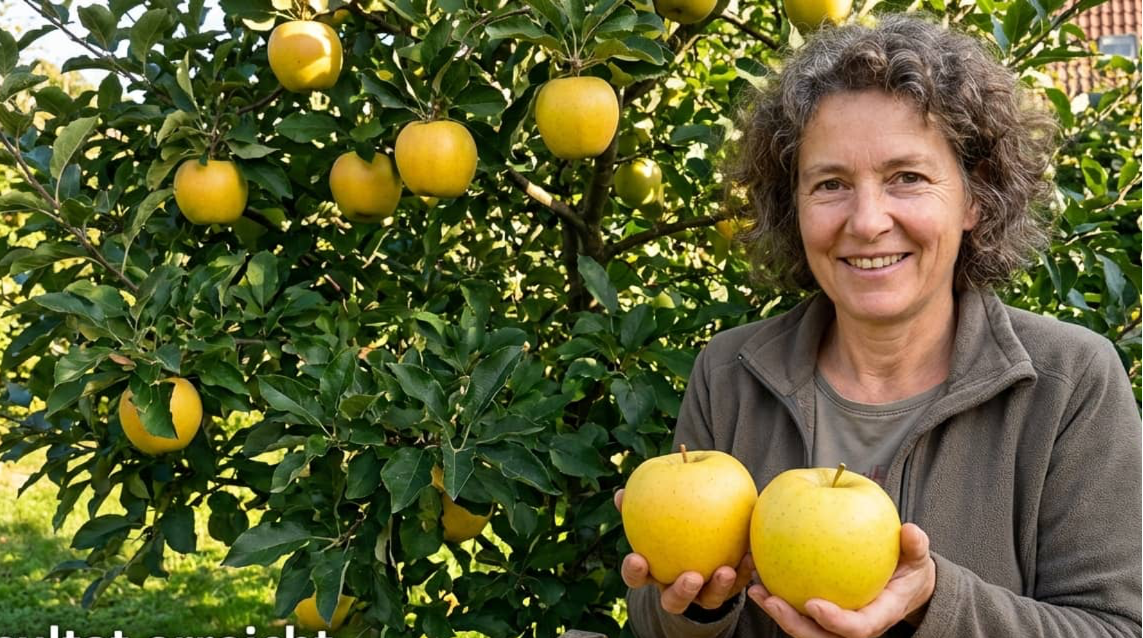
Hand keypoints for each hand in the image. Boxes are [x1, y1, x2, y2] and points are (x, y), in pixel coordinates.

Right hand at [615, 488, 754, 613]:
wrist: (706, 537)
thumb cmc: (674, 522)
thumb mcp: (657, 513)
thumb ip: (640, 505)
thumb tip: (620, 493)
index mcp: (655, 571)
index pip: (636, 577)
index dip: (634, 572)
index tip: (637, 558)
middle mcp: (677, 587)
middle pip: (673, 601)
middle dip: (681, 592)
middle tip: (691, 576)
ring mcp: (704, 592)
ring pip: (708, 600)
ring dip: (717, 588)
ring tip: (725, 570)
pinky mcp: (730, 587)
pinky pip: (738, 583)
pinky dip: (744, 571)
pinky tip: (750, 555)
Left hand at [746, 523, 935, 637]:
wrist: (905, 585)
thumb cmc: (909, 570)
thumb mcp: (918, 558)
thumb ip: (915, 547)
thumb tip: (910, 531)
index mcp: (879, 616)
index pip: (857, 628)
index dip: (835, 621)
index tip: (813, 604)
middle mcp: (856, 626)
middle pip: (821, 637)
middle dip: (794, 624)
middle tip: (772, 600)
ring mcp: (837, 624)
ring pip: (804, 629)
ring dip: (778, 613)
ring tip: (756, 591)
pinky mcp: (822, 615)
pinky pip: (798, 611)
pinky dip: (777, 598)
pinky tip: (758, 578)